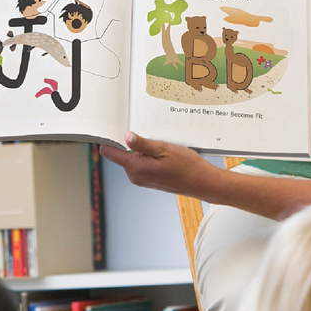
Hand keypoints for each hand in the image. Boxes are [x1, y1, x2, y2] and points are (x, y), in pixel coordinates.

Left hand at [99, 133, 217, 198]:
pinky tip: (161, 154)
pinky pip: (140, 163)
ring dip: (141, 150)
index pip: (110, 152)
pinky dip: (147, 156)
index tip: (114, 128)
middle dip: (129, 143)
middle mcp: (135, 175)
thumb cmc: (186, 166)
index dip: (110, 139)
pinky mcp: (147, 179)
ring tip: (158, 146)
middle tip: (146, 135)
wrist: (201, 182)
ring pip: (131, 158)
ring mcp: (141, 179)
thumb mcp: (164, 149)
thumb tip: (126, 137)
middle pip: (121, 154)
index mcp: (136, 167)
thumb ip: (143, 144)